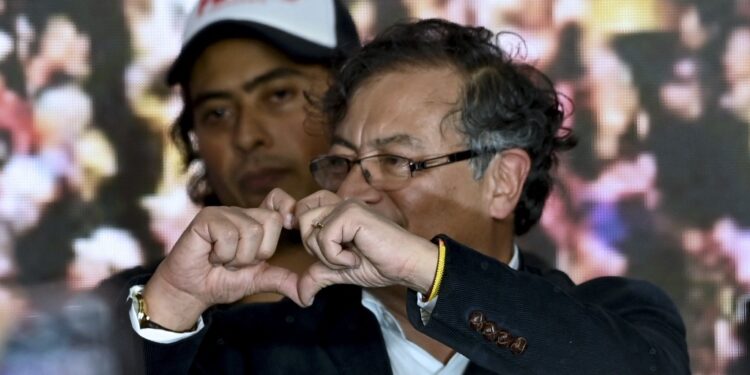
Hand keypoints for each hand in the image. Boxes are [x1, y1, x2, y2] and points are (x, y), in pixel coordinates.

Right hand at [144, 204, 301, 330]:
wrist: (190, 291)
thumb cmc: (221, 281)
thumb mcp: (257, 280)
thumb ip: (282, 280)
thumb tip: (307, 295)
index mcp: (255, 222)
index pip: (278, 199)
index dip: (287, 208)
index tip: (290, 226)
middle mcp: (241, 213)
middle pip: (272, 220)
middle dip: (258, 252)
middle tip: (238, 260)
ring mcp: (223, 213)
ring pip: (251, 231)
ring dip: (238, 257)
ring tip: (223, 260)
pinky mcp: (206, 218)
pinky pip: (229, 234)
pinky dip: (222, 254)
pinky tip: (211, 255)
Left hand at [295, 191, 438, 305]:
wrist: (406, 265)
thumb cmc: (380, 264)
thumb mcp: (341, 270)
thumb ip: (319, 274)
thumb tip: (300, 296)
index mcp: (338, 211)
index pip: (304, 206)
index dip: (303, 225)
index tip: (317, 247)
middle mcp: (341, 203)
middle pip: (302, 219)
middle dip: (314, 247)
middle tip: (339, 257)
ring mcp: (347, 206)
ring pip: (311, 231)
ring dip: (328, 255)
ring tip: (351, 258)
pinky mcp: (352, 214)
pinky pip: (325, 238)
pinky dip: (337, 257)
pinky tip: (357, 258)